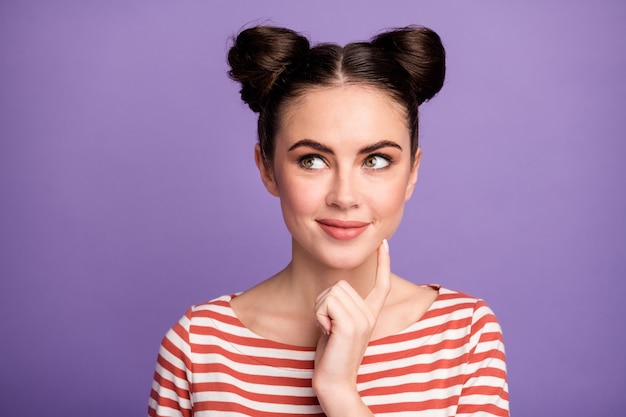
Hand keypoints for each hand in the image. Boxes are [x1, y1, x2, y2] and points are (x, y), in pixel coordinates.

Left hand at [312, 239, 390, 414]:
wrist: (334, 382)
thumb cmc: (330, 355)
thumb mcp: (336, 325)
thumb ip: (340, 307)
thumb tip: (334, 291)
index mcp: (370, 314)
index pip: (381, 284)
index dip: (383, 262)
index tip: (384, 243)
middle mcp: (370, 315)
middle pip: (340, 285)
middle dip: (324, 301)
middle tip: (327, 325)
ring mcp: (363, 319)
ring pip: (332, 292)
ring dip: (320, 309)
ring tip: (327, 330)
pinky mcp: (351, 325)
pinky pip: (326, 304)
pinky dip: (319, 316)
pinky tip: (326, 333)